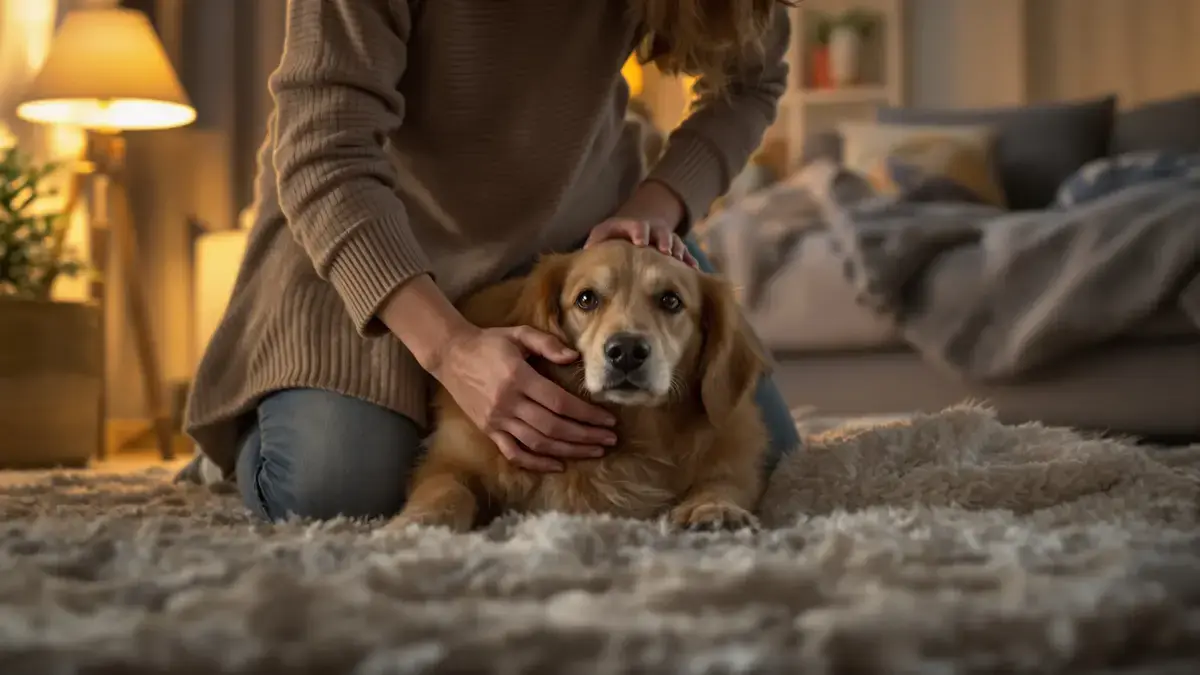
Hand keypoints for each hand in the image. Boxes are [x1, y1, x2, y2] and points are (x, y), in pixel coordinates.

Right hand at [431, 325, 617, 471]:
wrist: (451, 355)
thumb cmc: (489, 342)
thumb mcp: (519, 333)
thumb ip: (548, 343)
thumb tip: (574, 358)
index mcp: (518, 378)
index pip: (560, 402)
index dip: (587, 414)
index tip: (608, 420)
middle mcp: (508, 403)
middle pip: (553, 427)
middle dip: (585, 436)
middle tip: (610, 440)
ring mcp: (497, 420)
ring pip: (538, 443)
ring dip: (569, 450)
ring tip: (594, 451)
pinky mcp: (488, 430)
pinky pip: (513, 453)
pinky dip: (536, 463)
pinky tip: (558, 465)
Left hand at [584, 217, 697, 267]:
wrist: (635, 228)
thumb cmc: (615, 235)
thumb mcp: (603, 233)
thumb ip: (596, 240)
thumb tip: (586, 250)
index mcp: (633, 226)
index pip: (637, 225)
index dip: (639, 232)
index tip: (640, 241)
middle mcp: (652, 230)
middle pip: (661, 232)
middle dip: (664, 240)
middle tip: (666, 251)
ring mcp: (665, 238)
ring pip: (675, 242)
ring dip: (678, 251)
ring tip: (682, 261)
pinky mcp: (674, 248)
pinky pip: (684, 253)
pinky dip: (689, 260)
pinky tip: (693, 269)